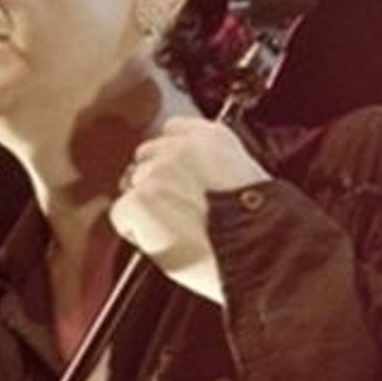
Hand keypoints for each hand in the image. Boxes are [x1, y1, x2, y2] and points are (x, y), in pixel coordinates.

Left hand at [108, 116, 269, 303]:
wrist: (259, 250)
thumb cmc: (260, 227)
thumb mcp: (244, 176)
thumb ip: (211, 164)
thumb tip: (186, 178)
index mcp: (212, 136)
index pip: (172, 130)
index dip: (170, 160)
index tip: (178, 179)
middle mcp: (181, 147)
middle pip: (146, 157)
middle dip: (155, 183)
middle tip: (176, 213)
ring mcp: (158, 171)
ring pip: (132, 186)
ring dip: (146, 208)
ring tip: (176, 231)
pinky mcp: (141, 198)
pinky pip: (121, 213)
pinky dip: (135, 232)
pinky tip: (163, 241)